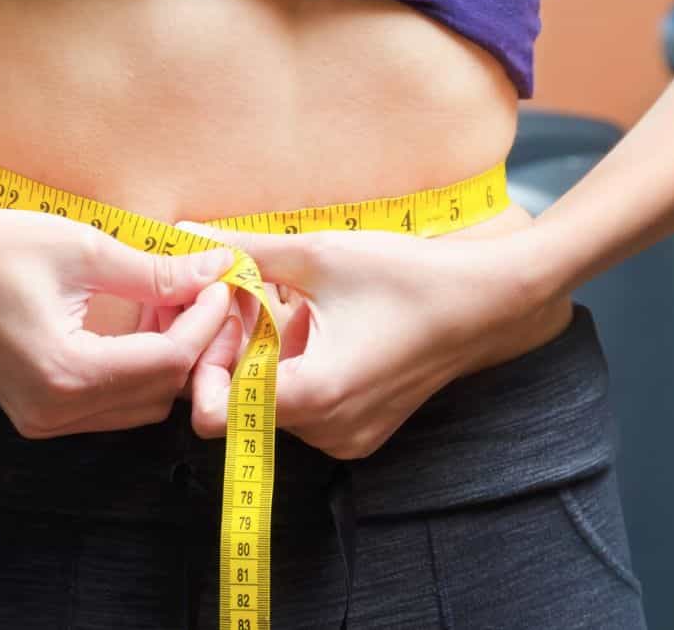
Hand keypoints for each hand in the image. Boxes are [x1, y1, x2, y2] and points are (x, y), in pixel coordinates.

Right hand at [0, 195, 234, 437]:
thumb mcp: (85, 249)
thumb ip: (158, 271)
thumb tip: (219, 267)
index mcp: (65, 374)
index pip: (167, 361)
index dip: (206, 322)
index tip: (223, 281)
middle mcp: (54, 412)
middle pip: (161, 392)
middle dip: (191, 341)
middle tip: (199, 289)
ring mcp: (43, 420)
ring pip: (140, 404)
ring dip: (166, 355)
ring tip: (167, 299)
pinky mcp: (39, 412)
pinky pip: (110, 402)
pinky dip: (135, 365)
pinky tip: (138, 319)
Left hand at [179, 224, 573, 459]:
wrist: (488, 302)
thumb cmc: (410, 276)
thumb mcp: (319, 255)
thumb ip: (245, 252)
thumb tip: (185, 236)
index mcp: (313, 395)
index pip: (214, 415)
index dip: (203, 365)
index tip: (220, 318)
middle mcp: (328, 430)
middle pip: (242, 406)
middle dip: (235, 351)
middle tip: (251, 298)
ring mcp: (347, 437)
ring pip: (273, 405)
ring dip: (267, 358)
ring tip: (291, 306)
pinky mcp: (362, 431)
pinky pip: (307, 407)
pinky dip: (298, 369)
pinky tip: (319, 325)